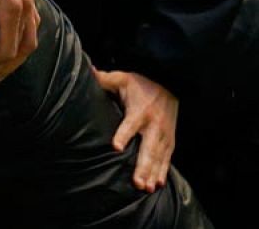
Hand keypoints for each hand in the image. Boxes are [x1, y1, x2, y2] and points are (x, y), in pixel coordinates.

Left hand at [0, 0, 39, 89]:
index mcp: (11, 5)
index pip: (8, 47)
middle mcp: (26, 5)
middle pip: (23, 48)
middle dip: (4, 67)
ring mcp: (29, 0)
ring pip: (31, 39)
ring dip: (15, 58)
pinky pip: (31, 27)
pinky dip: (21, 42)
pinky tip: (9, 47)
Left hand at [94, 68, 177, 192]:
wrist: (171, 84)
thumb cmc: (142, 83)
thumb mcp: (123, 78)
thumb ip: (105, 78)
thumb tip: (87, 70)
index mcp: (140, 111)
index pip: (130, 124)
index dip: (124, 135)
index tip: (116, 147)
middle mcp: (154, 125)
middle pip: (148, 148)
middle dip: (143, 166)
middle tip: (137, 182)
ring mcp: (164, 134)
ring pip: (158, 157)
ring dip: (152, 173)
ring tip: (146, 188)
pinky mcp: (170, 140)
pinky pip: (167, 158)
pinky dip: (163, 171)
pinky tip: (157, 185)